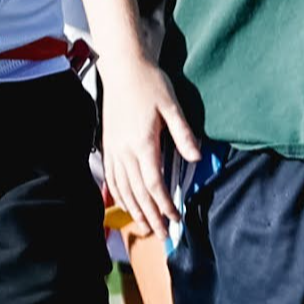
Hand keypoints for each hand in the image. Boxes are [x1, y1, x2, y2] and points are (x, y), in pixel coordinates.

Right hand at [100, 64, 204, 244]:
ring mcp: (113, 149)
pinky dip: (118, 195)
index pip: (154, 184)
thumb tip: (196, 157)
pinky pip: (111, 177)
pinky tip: (124, 205)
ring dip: (134, 210)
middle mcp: (124, 151)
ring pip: (122, 188)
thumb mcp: (173, 106)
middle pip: (137, 192)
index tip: (176, 218)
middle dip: (151, 216)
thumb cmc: (150, 84)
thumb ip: (183, 134)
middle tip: (163, 235)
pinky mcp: (107, 145)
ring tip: (145, 228)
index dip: (164, 204)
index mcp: (143, 143)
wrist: (122, 68)